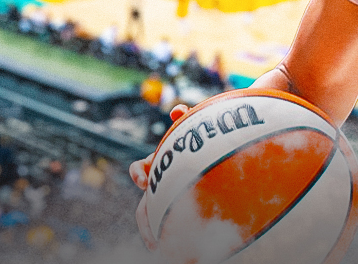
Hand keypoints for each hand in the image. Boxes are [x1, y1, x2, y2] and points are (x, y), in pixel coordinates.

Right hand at [131, 104, 189, 248]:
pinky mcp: (185, 202)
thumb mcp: (194, 126)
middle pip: (144, 206)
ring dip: (156, 232)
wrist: (219, 147)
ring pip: (157, 217)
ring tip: (160, 247)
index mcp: (160, 163)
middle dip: (145, 222)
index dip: (138, 174)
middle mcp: (162, 182)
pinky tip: (188, 247)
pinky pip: (177, 220)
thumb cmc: (203, 135)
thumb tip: (177, 110)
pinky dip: (178, 234)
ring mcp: (172, 193)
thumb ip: (186, 117)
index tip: (144, 181)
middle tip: (153, 238)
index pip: (140, 169)